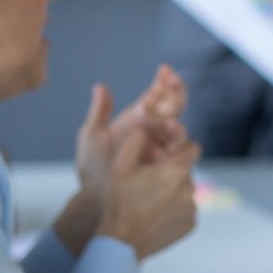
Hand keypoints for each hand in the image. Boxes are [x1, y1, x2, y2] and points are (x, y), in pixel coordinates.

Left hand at [73, 66, 190, 199]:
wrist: (99, 202)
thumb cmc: (94, 171)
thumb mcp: (92, 139)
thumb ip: (99, 112)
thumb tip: (101, 86)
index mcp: (137, 120)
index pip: (156, 95)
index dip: (164, 82)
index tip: (166, 70)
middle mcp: (153, 131)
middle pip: (173, 106)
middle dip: (175, 92)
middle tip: (173, 82)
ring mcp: (162, 147)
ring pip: (178, 126)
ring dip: (174, 115)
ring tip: (167, 111)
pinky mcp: (169, 164)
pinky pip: (180, 149)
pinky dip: (178, 137)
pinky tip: (172, 129)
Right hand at [97, 123, 200, 260]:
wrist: (120, 243)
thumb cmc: (119, 201)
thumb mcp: (121, 165)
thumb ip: (137, 139)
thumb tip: (147, 124)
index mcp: (177, 170)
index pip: (192, 147)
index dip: (178, 148)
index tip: (164, 155)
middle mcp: (191, 188)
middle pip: (186, 171)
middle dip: (172, 171)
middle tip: (149, 180)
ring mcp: (192, 209)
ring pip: (186, 191)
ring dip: (173, 191)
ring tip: (149, 200)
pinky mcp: (191, 225)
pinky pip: (185, 210)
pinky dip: (174, 210)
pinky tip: (154, 215)